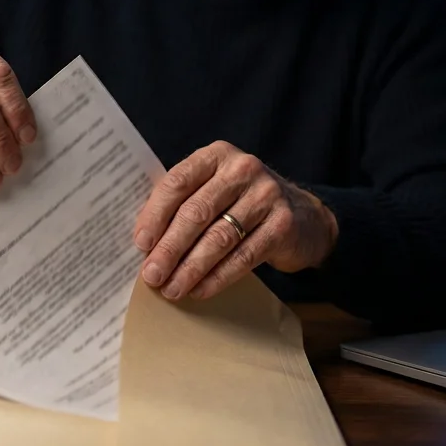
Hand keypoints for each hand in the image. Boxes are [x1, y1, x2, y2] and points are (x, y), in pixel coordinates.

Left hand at [133, 141, 338, 300]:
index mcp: (216, 155)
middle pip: (197, 212)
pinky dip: (218, 277)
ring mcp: (266, 195)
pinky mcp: (282, 225)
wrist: (304, 217)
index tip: (140, 244)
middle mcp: (242, 169)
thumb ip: (183, 204)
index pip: (178, 181)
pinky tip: (200, 291)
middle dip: (170, 248)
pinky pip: (244, 256)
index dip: (155, 214)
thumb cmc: (242, 204)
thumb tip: (144, 243)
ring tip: (172, 289)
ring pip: (219, 237)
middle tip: (152, 275)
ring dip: (191, 268)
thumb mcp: (215, 190)